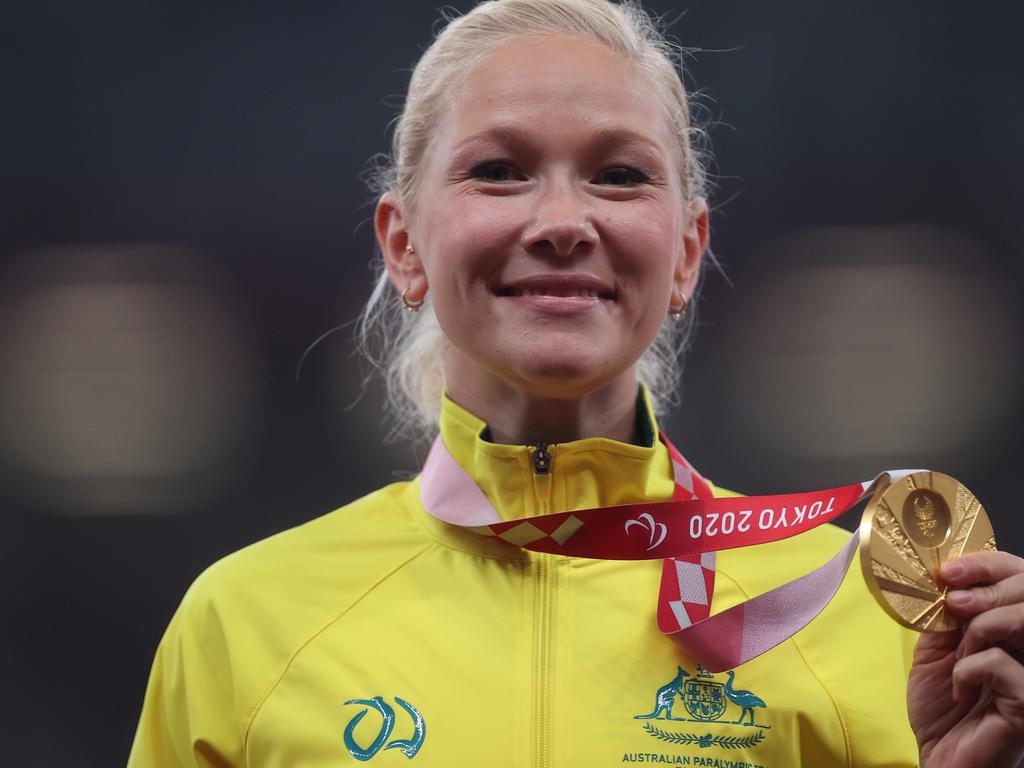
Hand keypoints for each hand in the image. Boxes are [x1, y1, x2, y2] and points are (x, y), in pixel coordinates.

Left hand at [907, 551, 1023, 767]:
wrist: (938, 757)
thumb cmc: (941, 707)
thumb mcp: (936, 648)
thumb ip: (946, 614)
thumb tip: (945, 578)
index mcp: (1011, 628)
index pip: (1019, 577)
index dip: (988, 565)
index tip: (949, 571)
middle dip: (988, 588)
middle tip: (954, 600)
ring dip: (981, 627)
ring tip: (959, 651)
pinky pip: (1006, 666)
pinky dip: (971, 670)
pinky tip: (961, 689)